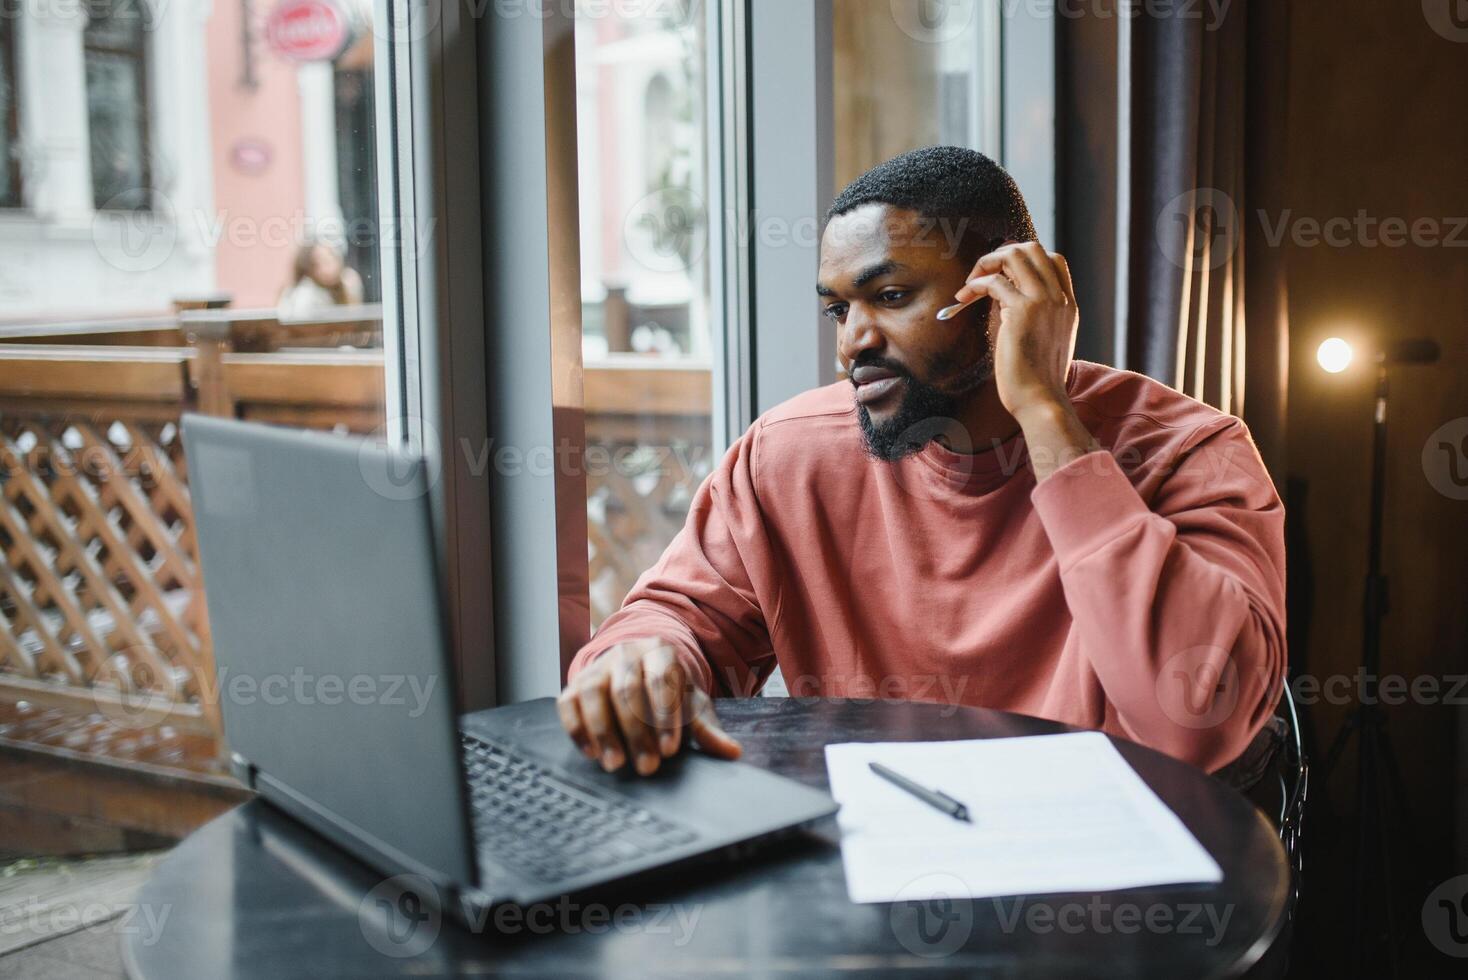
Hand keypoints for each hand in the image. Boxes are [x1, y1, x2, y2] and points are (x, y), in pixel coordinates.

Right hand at [556, 637, 741, 775]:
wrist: (636, 669)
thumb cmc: (668, 693)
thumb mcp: (691, 704)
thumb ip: (707, 727)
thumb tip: (732, 752)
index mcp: (660, 651)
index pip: (662, 680)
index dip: (664, 716)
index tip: (669, 750)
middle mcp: (625, 654)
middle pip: (627, 689)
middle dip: (637, 731)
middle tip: (647, 767)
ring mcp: (597, 667)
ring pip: (594, 694)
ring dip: (604, 731)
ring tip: (616, 764)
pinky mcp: (574, 684)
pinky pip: (568, 704)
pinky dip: (577, 728)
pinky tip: (591, 753)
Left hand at [952, 242, 1078, 418]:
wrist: (1040, 400)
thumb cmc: (1035, 379)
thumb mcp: (1043, 339)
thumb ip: (1033, 314)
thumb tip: (1003, 294)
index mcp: (1068, 304)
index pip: (1053, 259)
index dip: (1023, 259)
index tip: (1001, 274)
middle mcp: (1059, 297)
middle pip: (1032, 248)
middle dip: (1002, 253)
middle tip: (982, 274)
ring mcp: (1044, 301)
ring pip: (1014, 255)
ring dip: (986, 263)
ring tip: (969, 285)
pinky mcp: (1022, 311)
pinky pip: (994, 281)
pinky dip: (974, 285)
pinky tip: (962, 299)